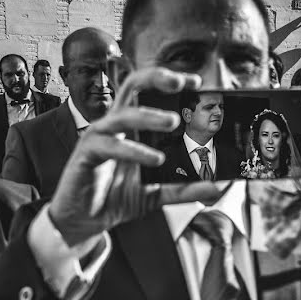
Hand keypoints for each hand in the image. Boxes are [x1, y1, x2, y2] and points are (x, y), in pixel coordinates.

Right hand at [48, 67, 229, 245]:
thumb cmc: (115, 198)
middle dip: (156, 78)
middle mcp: (115, 125)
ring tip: (173, 121)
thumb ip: (184, 189)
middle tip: (181, 83)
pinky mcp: (86, 154)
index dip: (171, 82)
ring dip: (149, 115)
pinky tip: (154, 158)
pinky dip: (134, 151)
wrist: (84, 221)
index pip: (150, 93)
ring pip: (123, 114)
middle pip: (132, 86)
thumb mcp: (156, 195)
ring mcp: (99, 137)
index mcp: (131, 127)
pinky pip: (111, 146)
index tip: (196, 82)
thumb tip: (215, 187)